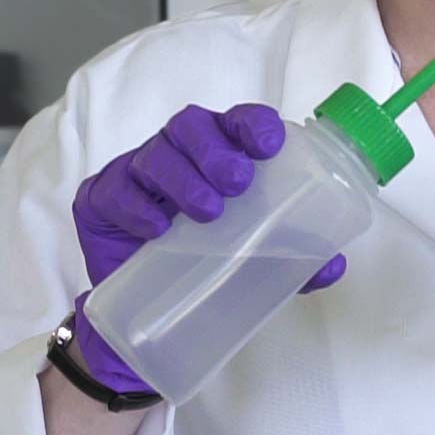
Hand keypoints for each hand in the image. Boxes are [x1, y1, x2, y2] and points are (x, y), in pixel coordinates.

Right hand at [70, 103, 346, 393]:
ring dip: (183, 177)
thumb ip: (292, 259)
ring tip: (207, 211)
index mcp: (216, 155)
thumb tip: (333, 264)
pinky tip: (156, 229)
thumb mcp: (253, 262)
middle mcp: (175, 154)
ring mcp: (135, 172)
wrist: (143, 312)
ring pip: (155, 153)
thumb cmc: (201, 266)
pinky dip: (137, 207)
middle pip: (190, 125)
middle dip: (215, 148)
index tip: (268, 144)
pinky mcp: (101, 198)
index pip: (235, 123)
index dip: (251, 123)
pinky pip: (116, 190)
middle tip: (237, 183)